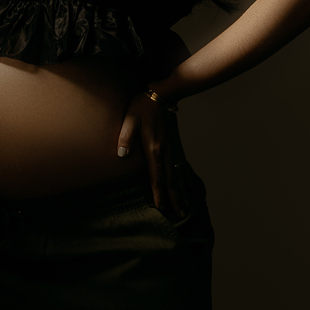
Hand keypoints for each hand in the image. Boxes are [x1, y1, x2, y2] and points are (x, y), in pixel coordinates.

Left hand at [117, 90, 188, 220]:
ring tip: (185, 207)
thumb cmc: (143, 106)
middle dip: (175, 199)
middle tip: (180, 216)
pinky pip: (182, 166)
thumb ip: (125, 136)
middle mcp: (167, 152)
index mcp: (154, 148)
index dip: (159, 194)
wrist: (163, 94)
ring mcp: (174, 149)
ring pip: (179, 175)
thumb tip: (121, 155)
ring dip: (182, 192)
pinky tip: (187, 186)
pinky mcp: (176, 145)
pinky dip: (185, 179)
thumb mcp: (129, 118)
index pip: (157, 176)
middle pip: (172, 180)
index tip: (162, 209)